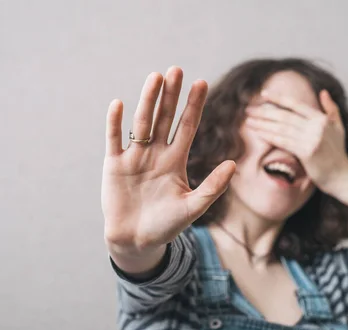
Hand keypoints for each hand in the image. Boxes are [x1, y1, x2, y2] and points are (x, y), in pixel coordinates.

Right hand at [102, 67, 235, 251]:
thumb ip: (212, 186)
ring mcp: (134, 157)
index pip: (187, 126)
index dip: (194, 105)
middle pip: (165, 118)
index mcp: (176, 160)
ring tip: (155, 78)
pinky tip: (118, 104)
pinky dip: (115, 123)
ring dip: (147, 101)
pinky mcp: (114, 165)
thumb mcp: (193, 207)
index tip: (202, 82)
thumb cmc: (167, 226)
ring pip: (142, 123)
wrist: (137, 241)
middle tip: (176, 70)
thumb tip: (233, 164)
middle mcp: (156, 153)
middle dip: (170, 95)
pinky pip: (114, 139)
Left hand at [244, 90, 347, 191]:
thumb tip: (323, 91)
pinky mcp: (306, 152)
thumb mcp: (339, 128)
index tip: (263, 94)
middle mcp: (316, 126)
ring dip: (263, 124)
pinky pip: (283, 141)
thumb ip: (332, 109)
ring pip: (281, 128)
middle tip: (249, 110)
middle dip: (264, 112)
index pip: (296, 105)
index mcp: (321, 119)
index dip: (278, 99)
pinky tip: (258, 133)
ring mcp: (311, 139)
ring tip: (249, 121)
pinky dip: (269, 136)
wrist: (343, 177)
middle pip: (284, 116)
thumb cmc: (339, 154)